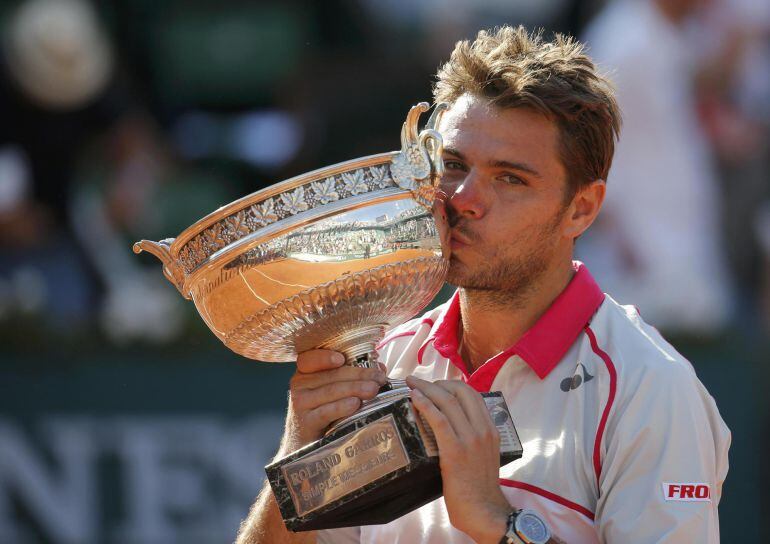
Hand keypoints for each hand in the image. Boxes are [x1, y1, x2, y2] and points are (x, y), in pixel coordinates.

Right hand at [280, 351, 387, 452]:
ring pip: (331, 391)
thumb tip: (380, 368)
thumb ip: (354, 376)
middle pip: (331, 375)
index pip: (310, 358)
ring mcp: (300, 404)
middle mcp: (300, 384)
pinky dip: (341, 407)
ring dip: (355, 389)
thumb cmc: (325, 412)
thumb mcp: (336, 391)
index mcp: (306, 372)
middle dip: (358, 375)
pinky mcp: (305, 423)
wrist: (306, 445)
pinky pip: (325, 412)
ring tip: (373, 390)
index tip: (342, 358)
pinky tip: (355, 404)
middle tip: (379, 378)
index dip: (325, 357)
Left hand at [406, 376, 510, 543]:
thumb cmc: (480, 487)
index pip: (472, 395)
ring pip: (447, 402)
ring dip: (426, 388)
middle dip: (437, 382)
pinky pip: (439, 420)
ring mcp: (470, 439)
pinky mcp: (455, 451)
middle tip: (419, 382)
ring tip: (411, 384)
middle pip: (460, 392)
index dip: (452, 384)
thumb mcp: (484, 455)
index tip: (436, 384)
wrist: (484, 510)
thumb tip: (453, 428)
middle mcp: (483, 429)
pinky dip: (425, 405)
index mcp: (491, 429)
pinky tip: (414, 398)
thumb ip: (473, 439)